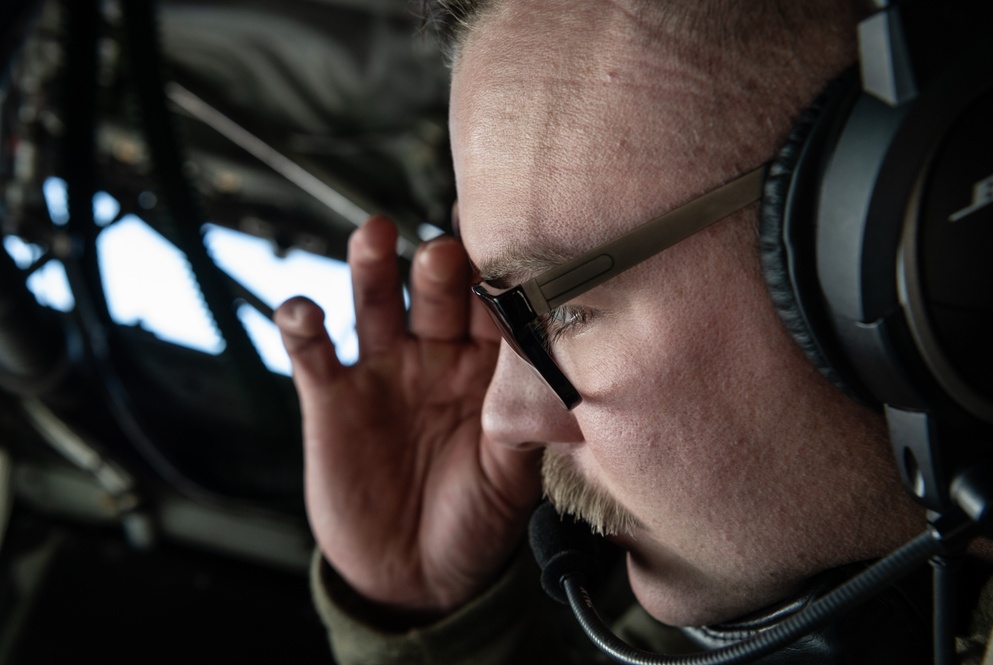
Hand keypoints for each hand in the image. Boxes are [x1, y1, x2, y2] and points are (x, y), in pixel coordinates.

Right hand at [275, 216, 541, 618]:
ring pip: (375, 304)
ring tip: (373, 234)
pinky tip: (304, 312)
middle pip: (436, 295)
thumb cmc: (474, 522)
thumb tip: (555, 377)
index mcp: (486, 371)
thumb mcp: (512, 480)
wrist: (414, 577)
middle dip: (439, 269)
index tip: (506, 238)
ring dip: (372, 268)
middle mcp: (436, 359)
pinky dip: (303, 326)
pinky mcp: (331, 397)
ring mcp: (383, 372)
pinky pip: (313, 353)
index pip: (493, 309)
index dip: (498, 276)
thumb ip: (526, 425)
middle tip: (443, 251)